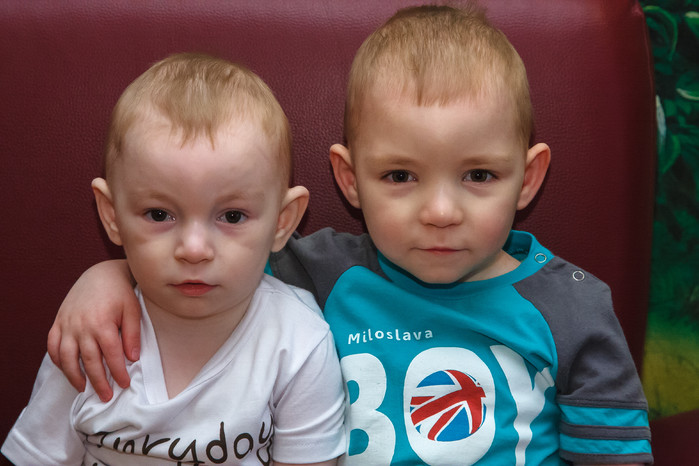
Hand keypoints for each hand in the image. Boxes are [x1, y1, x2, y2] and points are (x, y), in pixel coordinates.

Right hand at [47, 259, 140, 400]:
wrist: (101, 274)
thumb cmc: (120, 293)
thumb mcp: (133, 310)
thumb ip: (133, 335)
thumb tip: (132, 359)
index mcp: (102, 324)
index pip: (110, 356)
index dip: (118, 372)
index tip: (124, 384)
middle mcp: (81, 327)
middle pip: (88, 361)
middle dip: (98, 382)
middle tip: (106, 396)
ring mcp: (67, 325)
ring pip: (66, 357)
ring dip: (74, 376)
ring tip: (83, 389)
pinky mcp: (58, 322)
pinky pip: (53, 346)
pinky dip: (57, 360)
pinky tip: (66, 369)